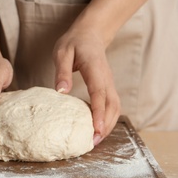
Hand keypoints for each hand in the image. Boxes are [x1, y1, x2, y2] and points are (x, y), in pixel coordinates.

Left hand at [53, 26, 120, 145]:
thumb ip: (62, 72)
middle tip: (94, 142)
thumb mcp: (62, 52)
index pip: (99, 94)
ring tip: (96, 140)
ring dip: (109, 124)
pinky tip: (98, 128)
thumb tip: (61, 92)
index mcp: (95, 68)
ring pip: (115, 107)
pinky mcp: (108, 86)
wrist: (91, 34)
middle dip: (106, 125)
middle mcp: (106, 78)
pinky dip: (108, 118)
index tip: (96, 130)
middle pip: (112, 105)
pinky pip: (112, 105)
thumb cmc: (74, 43)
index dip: (99, 113)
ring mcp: (109, 82)